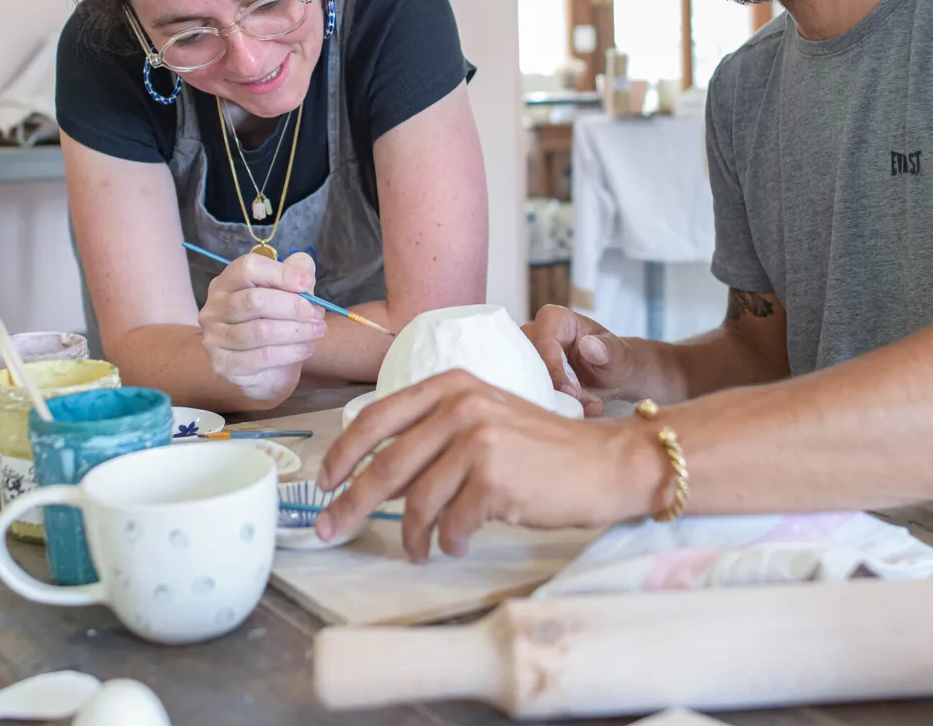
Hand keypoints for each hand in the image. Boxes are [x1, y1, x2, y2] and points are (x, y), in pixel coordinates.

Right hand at [198, 251, 324, 402]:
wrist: (264, 367)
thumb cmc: (274, 321)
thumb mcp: (288, 292)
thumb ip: (296, 273)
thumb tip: (304, 274)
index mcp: (226, 283)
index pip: (248, 268)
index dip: (281, 273)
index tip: (308, 283)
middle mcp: (214, 308)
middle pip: (255, 300)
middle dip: (293, 307)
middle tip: (317, 314)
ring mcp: (215, 338)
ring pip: (260, 331)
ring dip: (297, 331)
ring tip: (317, 331)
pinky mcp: (224, 365)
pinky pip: (261, 357)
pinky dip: (290, 352)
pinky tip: (306, 349)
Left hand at [314, 370, 658, 560]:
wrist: (607, 463)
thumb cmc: (544, 450)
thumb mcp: (485, 421)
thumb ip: (433, 437)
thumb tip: (374, 477)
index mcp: (452, 384)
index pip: (377, 417)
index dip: (343, 453)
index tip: (324, 481)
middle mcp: (462, 405)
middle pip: (386, 464)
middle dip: (352, 503)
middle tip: (331, 529)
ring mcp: (479, 440)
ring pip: (418, 501)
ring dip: (412, 534)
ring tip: (419, 548)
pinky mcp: (496, 479)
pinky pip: (452, 524)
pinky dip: (449, 541)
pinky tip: (457, 543)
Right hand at [522, 305, 647, 416]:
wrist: (611, 377)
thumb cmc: (613, 357)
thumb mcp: (617, 353)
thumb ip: (606, 348)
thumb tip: (589, 346)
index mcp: (553, 319)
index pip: (544, 342)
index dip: (555, 369)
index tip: (572, 391)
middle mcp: (534, 336)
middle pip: (530, 365)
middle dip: (557, 390)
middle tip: (583, 404)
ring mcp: (529, 358)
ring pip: (531, 383)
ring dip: (560, 402)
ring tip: (589, 406)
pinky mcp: (531, 379)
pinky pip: (535, 396)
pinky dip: (558, 408)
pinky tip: (582, 410)